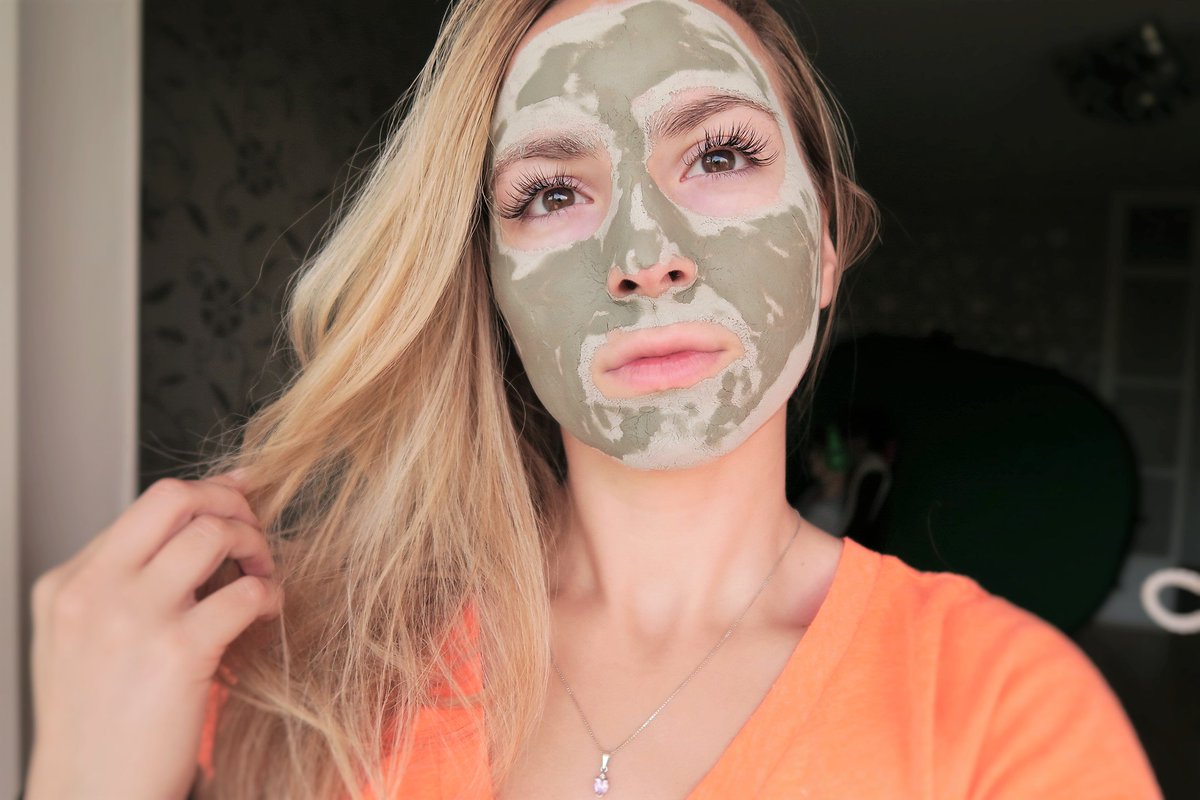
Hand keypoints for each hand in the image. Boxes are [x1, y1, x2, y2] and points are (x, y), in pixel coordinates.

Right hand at [23, 471, 281, 799]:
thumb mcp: (82, 642)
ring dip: (255, 546)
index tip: (240, 497)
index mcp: (66, 584)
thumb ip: (123, 584)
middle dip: (231, 503)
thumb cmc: (100, 725)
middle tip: (254, 532)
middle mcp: (92, 592)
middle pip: (175, 498)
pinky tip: (267, 614)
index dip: (206, 496)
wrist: (89, 799)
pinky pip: (245, 592)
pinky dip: (270, 594)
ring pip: (214, 533)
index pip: (147, 505)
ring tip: (262, 575)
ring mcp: (131, 619)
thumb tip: (194, 525)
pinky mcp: (177, 653)